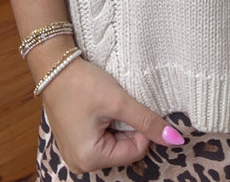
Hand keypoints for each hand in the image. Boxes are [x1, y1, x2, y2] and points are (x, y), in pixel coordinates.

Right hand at [40, 56, 185, 172]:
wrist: (54, 67)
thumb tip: (175, 139)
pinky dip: (108, 123)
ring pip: (116, 143)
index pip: (136, 151)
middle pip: (125, 150)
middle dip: (128, 127)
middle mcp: (81, 164)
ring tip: (106, 105)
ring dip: (119, 124)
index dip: (141, 128)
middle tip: (117, 104)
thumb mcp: (119, 101)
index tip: (131, 106)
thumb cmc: (83, 84)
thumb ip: (147, 121)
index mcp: (90, 159)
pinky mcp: (76, 142)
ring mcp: (76, 154)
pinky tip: (99, 108)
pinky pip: (103, 138)